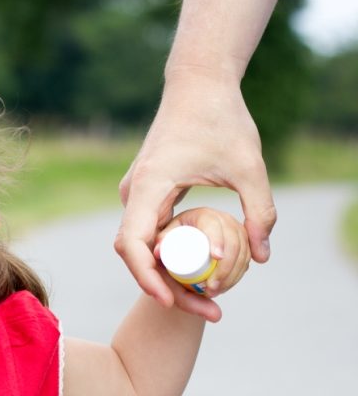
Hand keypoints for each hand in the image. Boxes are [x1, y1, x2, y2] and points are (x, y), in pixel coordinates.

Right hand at [115, 67, 275, 313]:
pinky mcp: (147, 194)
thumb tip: (262, 257)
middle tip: (207, 311)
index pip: (132, 243)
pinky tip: (202, 269)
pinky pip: (153, 233)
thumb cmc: (222, 119)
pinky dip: (172, 255)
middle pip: (137, 255)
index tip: (170, 300)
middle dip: (166, 288)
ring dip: (169, 275)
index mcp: (148, 186)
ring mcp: (137, 195)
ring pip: (143, 247)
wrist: (197, 84)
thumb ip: (259, 212)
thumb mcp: (250, 167)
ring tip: (208, 298)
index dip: (147, 277)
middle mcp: (134, 194)